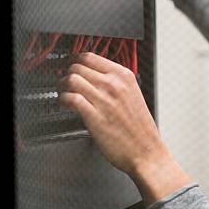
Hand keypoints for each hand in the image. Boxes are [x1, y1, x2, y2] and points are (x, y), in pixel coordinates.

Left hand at [59, 52, 189, 203]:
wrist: (147, 152)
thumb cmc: (140, 129)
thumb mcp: (133, 95)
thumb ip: (116, 84)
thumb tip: (94, 77)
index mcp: (124, 76)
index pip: (90, 57)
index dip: (75, 61)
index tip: (70, 67)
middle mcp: (114, 85)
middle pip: (77, 66)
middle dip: (67, 74)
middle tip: (65, 83)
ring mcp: (105, 100)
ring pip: (71, 79)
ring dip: (62, 86)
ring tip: (64, 94)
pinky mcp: (95, 116)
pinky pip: (70, 98)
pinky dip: (63, 99)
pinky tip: (65, 105)